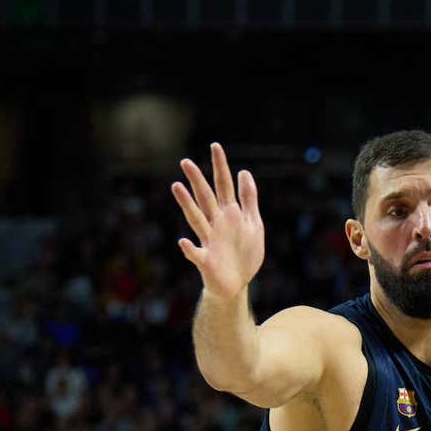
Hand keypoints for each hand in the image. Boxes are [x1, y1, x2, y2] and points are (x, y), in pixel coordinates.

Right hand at [171, 143, 264, 299]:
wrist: (237, 284)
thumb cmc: (244, 253)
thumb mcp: (254, 223)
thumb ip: (249, 199)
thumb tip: (244, 172)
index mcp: (228, 214)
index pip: (224, 186)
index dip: (221, 167)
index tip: (215, 146)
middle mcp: (215, 224)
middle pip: (206, 198)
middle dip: (198, 180)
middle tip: (186, 161)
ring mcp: (209, 241)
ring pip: (196, 219)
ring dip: (186, 204)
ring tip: (176, 187)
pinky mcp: (206, 261)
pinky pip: (195, 253)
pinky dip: (188, 248)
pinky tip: (182, 241)